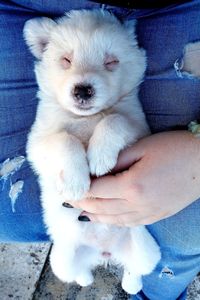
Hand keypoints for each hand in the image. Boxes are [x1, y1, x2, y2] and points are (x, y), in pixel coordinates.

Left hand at [66, 131, 199, 225]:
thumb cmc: (174, 149)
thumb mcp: (142, 148)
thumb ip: (115, 160)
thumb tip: (96, 170)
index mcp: (131, 186)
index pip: (94, 191)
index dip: (78, 190)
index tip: (65, 187)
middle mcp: (136, 206)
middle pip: (99, 208)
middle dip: (80, 204)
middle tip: (67, 199)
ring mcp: (147, 214)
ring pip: (112, 220)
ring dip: (93, 215)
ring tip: (80, 210)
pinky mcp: (155, 217)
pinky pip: (127, 224)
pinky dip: (111, 221)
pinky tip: (105, 217)